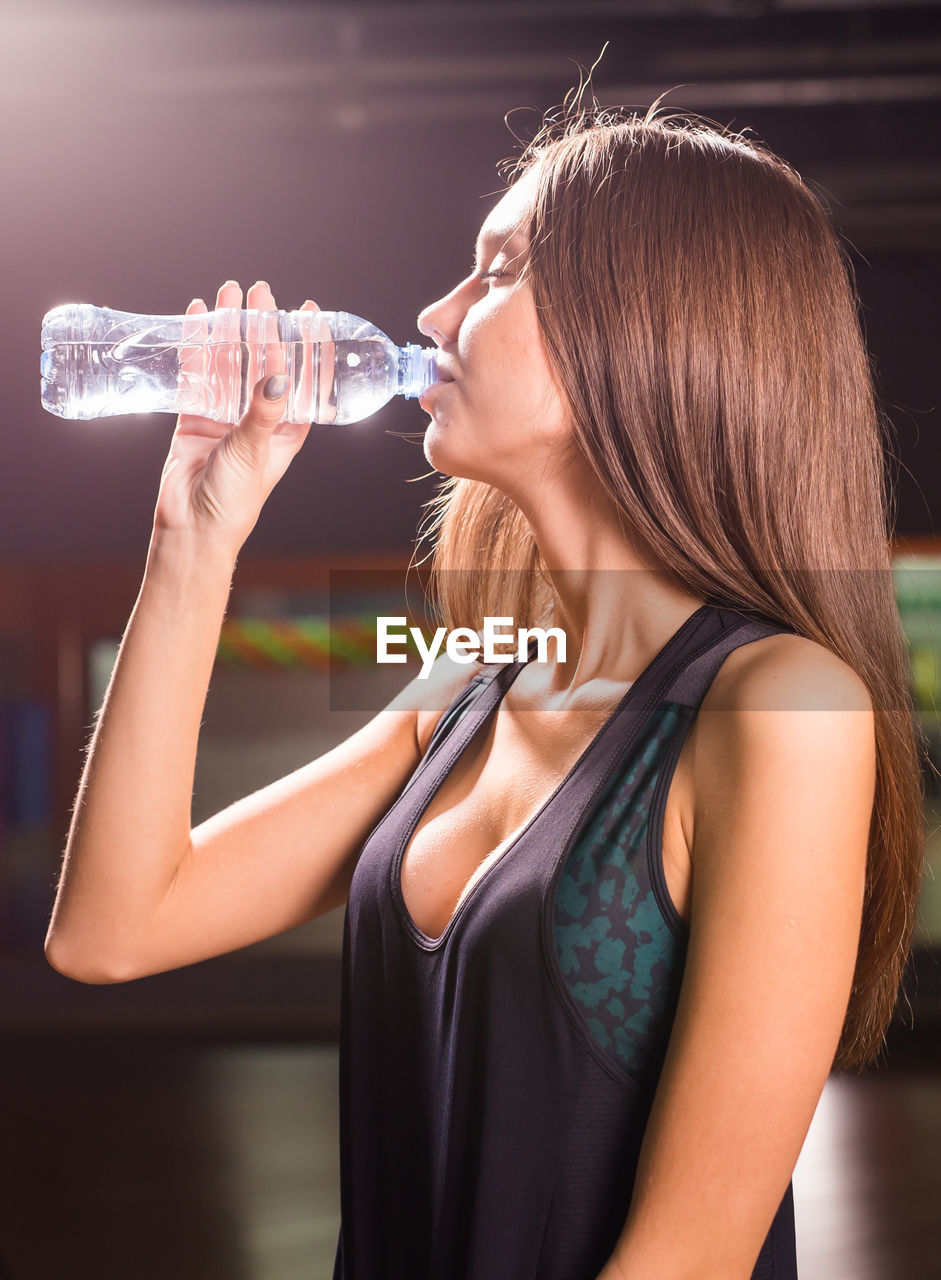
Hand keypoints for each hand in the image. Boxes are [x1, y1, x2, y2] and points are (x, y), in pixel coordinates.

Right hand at [152, 278, 320, 554]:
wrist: (192, 527)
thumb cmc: (234, 500)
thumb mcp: (255, 451)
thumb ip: (263, 411)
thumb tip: (278, 373)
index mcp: (287, 427)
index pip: (304, 376)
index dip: (307, 343)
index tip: (308, 310)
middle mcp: (258, 416)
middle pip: (263, 360)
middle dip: (262, 324)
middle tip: (261, 290)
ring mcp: (225, 414)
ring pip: (229, 360)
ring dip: (228, 327)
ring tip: (229, 292)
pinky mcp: (194, 415)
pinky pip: (197, 373)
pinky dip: (197, 345)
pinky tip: (197, 316)